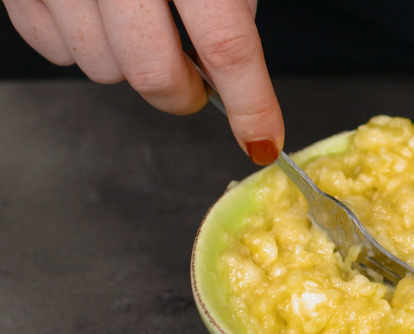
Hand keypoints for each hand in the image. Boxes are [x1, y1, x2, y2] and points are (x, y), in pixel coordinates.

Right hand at [3, 0, 283, 163]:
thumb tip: (228, 66)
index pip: (226, 43)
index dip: (251, 103)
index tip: (262, 139)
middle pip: (151, 71)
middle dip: (183, 94)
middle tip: (199, 86)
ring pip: (102, 68)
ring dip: (133, 68)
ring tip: (145, 29)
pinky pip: (53, 49)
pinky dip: (84, 47)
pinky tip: (102, 16)